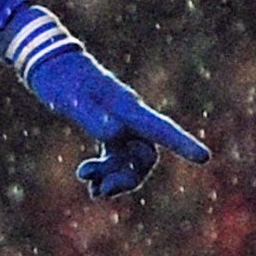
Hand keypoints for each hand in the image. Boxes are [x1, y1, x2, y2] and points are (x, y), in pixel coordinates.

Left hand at [0, 5, 209, 197]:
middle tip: (102, 191)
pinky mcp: (107, 130)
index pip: (161, 128)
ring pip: (128, 160)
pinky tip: (90, 184)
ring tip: (92, 190)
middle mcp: (129, 118)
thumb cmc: (62, 79)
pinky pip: (115, 158)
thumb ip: (92, 116)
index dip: (182, 143)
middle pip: (144, 155)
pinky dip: (105, 173)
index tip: (204, 158)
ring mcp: (120, 125)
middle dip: (129, 178)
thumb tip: (115, 135)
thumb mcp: (72, 98)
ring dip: (114, 178)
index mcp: (127, 108)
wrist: (51, 64)